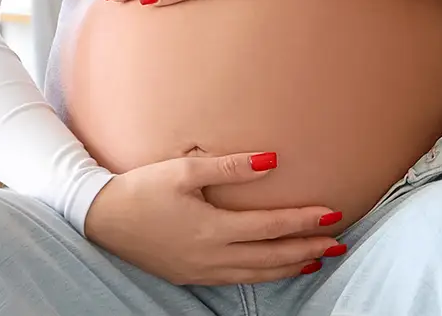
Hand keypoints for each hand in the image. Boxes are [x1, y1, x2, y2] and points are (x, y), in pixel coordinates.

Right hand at [84, 152, 344, 285]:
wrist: (100, 219)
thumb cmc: (141, 188)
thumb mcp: (184, 168)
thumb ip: (230, 166)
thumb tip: (272, 161)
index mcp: (212, 229)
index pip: (270, 227)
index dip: (304, 222)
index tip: (333, 213)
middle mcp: (210, 256)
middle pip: (271, 257)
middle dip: (308, 249)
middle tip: (340, 243)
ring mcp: (201, 270)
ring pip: (257, 275)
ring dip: (290, 266)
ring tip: (318, 259)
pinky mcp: (191, 275)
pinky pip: (238, 280)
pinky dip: (264, 276)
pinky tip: (276, 269)